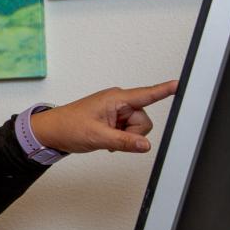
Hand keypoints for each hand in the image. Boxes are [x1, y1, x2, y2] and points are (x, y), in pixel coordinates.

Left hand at [30, 80, 177, 154]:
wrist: (51, 132)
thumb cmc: (68, 127)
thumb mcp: (97, 137)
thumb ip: (123, 142)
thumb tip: (145, 146)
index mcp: (116, 98)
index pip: (146, 94)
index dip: (164, 90)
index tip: (179, 84)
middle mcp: (119, 102)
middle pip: (144, 120)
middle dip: (132, 134)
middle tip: (111, 138)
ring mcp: (116, 111)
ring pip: (137, 129)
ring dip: (125, 138)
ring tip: (105, 138)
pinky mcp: (113, 120)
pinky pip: (128, 132)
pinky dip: (121, 139)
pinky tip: (107, 140)